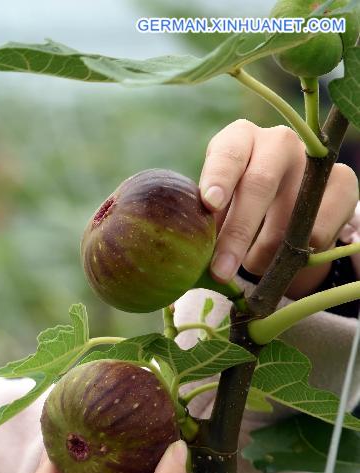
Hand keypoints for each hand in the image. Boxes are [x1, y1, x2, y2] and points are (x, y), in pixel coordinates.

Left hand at [198, 118, 358, 298]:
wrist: (283, 201)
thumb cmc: (234, 200)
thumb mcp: (217, 202)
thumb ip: (206, 215)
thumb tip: (193, 250)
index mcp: (239, 138)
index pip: (229, 153)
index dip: (219, 177)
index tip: (210, 203)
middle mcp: (277, 141)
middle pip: (259, 184)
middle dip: (237, 232)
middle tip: (220, 269)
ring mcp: (313, 160)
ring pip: (290, 212)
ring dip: (266, 250)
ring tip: (249, 266)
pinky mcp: (343, 182)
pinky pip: (321, 227)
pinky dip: (299, 251)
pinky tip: (285, 258)